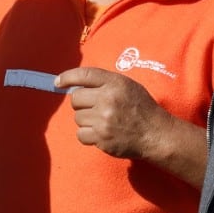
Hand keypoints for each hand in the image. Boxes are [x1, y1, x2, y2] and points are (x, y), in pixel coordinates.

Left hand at [56, 67, 205, 184]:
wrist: (155, 134)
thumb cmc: (141, 108)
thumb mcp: (128, 86)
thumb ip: (105, 82)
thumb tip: (76, 84)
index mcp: (115, 83)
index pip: (84, 75)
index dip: (67, 77)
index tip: (58, 82)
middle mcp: (108, 99)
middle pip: (76, 99)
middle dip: (81, 104)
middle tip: (94, 109)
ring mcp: (103, 119)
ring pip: (78, 118)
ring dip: (86, 121)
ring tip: (103, 122)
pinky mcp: (101, 137)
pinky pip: (80, 134)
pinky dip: (87, 136)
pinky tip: (100, 134)